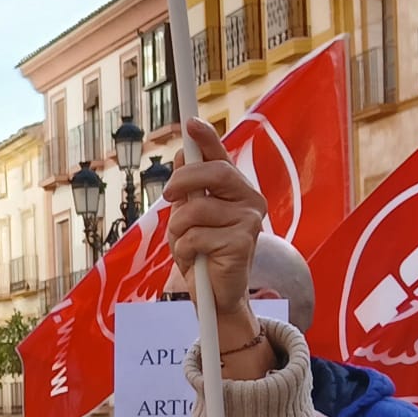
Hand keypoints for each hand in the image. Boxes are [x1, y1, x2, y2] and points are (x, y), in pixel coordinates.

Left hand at [163, 119, 265, 339]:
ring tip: (187, 246)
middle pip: (212, 174)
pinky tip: (196, 260)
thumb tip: (184, 154)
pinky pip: (194, 237)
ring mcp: (249, 221)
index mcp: (235, 190)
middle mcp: (249, 200)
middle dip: (182, 182)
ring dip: (178, 231)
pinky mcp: (242, 244)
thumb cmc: (201, 253)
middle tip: (168, 196)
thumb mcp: (187, 217)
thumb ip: (187, 189)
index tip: (190, 122)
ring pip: (194, 211)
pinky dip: (184, 251)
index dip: (206, 138)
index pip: (220, 157)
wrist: (215, 295)